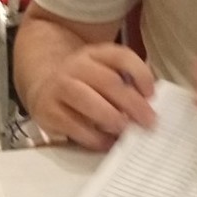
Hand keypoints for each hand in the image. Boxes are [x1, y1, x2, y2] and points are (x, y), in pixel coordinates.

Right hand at [23, 43, 155, 150]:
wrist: (44, 86)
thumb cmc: (84, 84)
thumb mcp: (103, 72)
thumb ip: (126, 84)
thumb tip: (149, 106)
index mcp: (94, 54)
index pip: (121, 56)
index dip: (140, 74)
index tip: (152, 94)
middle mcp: (76, 66)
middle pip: (108, 81)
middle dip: (132, 103)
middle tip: (148, 122)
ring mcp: (59, 87)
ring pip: (87, 100)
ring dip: (111, 118)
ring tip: (126, 130)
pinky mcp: (47, 111)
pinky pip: (73, 126)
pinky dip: (94, 137)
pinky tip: (107, 143)